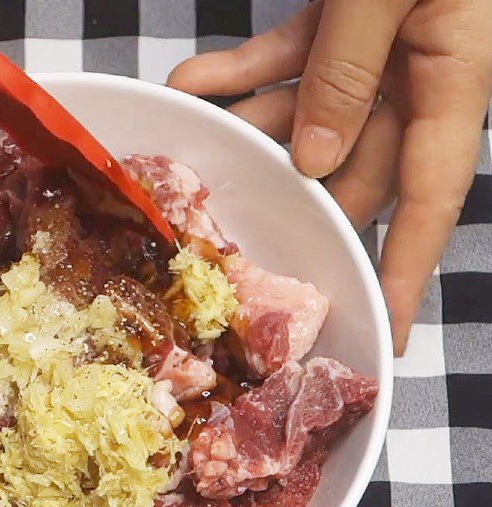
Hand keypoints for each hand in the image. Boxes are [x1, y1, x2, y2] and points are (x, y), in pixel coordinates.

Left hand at [168, 0, 491, 354]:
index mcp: (457, 76)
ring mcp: (378, 46)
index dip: (405, 270)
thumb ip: (349, 70)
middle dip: (296, 204)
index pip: (432, 201)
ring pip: (308, 117)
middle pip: (354, 167)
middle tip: (242, 248)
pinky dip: (242, 75)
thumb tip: (314, 159)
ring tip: (194, 156)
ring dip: (248, 136)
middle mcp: (418, 74)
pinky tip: (192, 86)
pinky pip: (287, 60)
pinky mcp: (343, 14)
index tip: (386, 331)